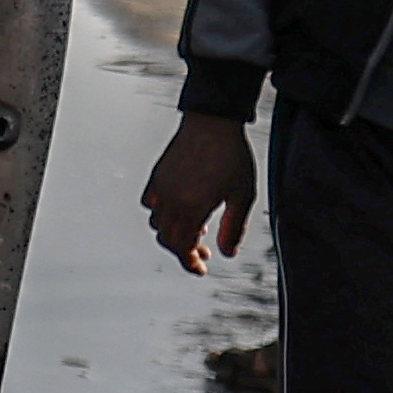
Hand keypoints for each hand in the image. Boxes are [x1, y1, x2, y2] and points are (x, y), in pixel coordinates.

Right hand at [145, 114, 258, 272]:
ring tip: (197, 228)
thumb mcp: (242, 196)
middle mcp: (171, 201)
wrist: (213, 122)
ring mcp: (161, 188)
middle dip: (184, 251)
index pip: (182, 247)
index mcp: (192, 209)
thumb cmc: (231, 156)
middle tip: (203, 252)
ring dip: (174, 233)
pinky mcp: (158, 176)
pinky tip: (179, 208)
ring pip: (158, 223)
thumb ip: (233, 227)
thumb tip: (227, 253)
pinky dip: (161, 214)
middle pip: (168, 239)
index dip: (190, 262)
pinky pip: (150, 203)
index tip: (201, 270)